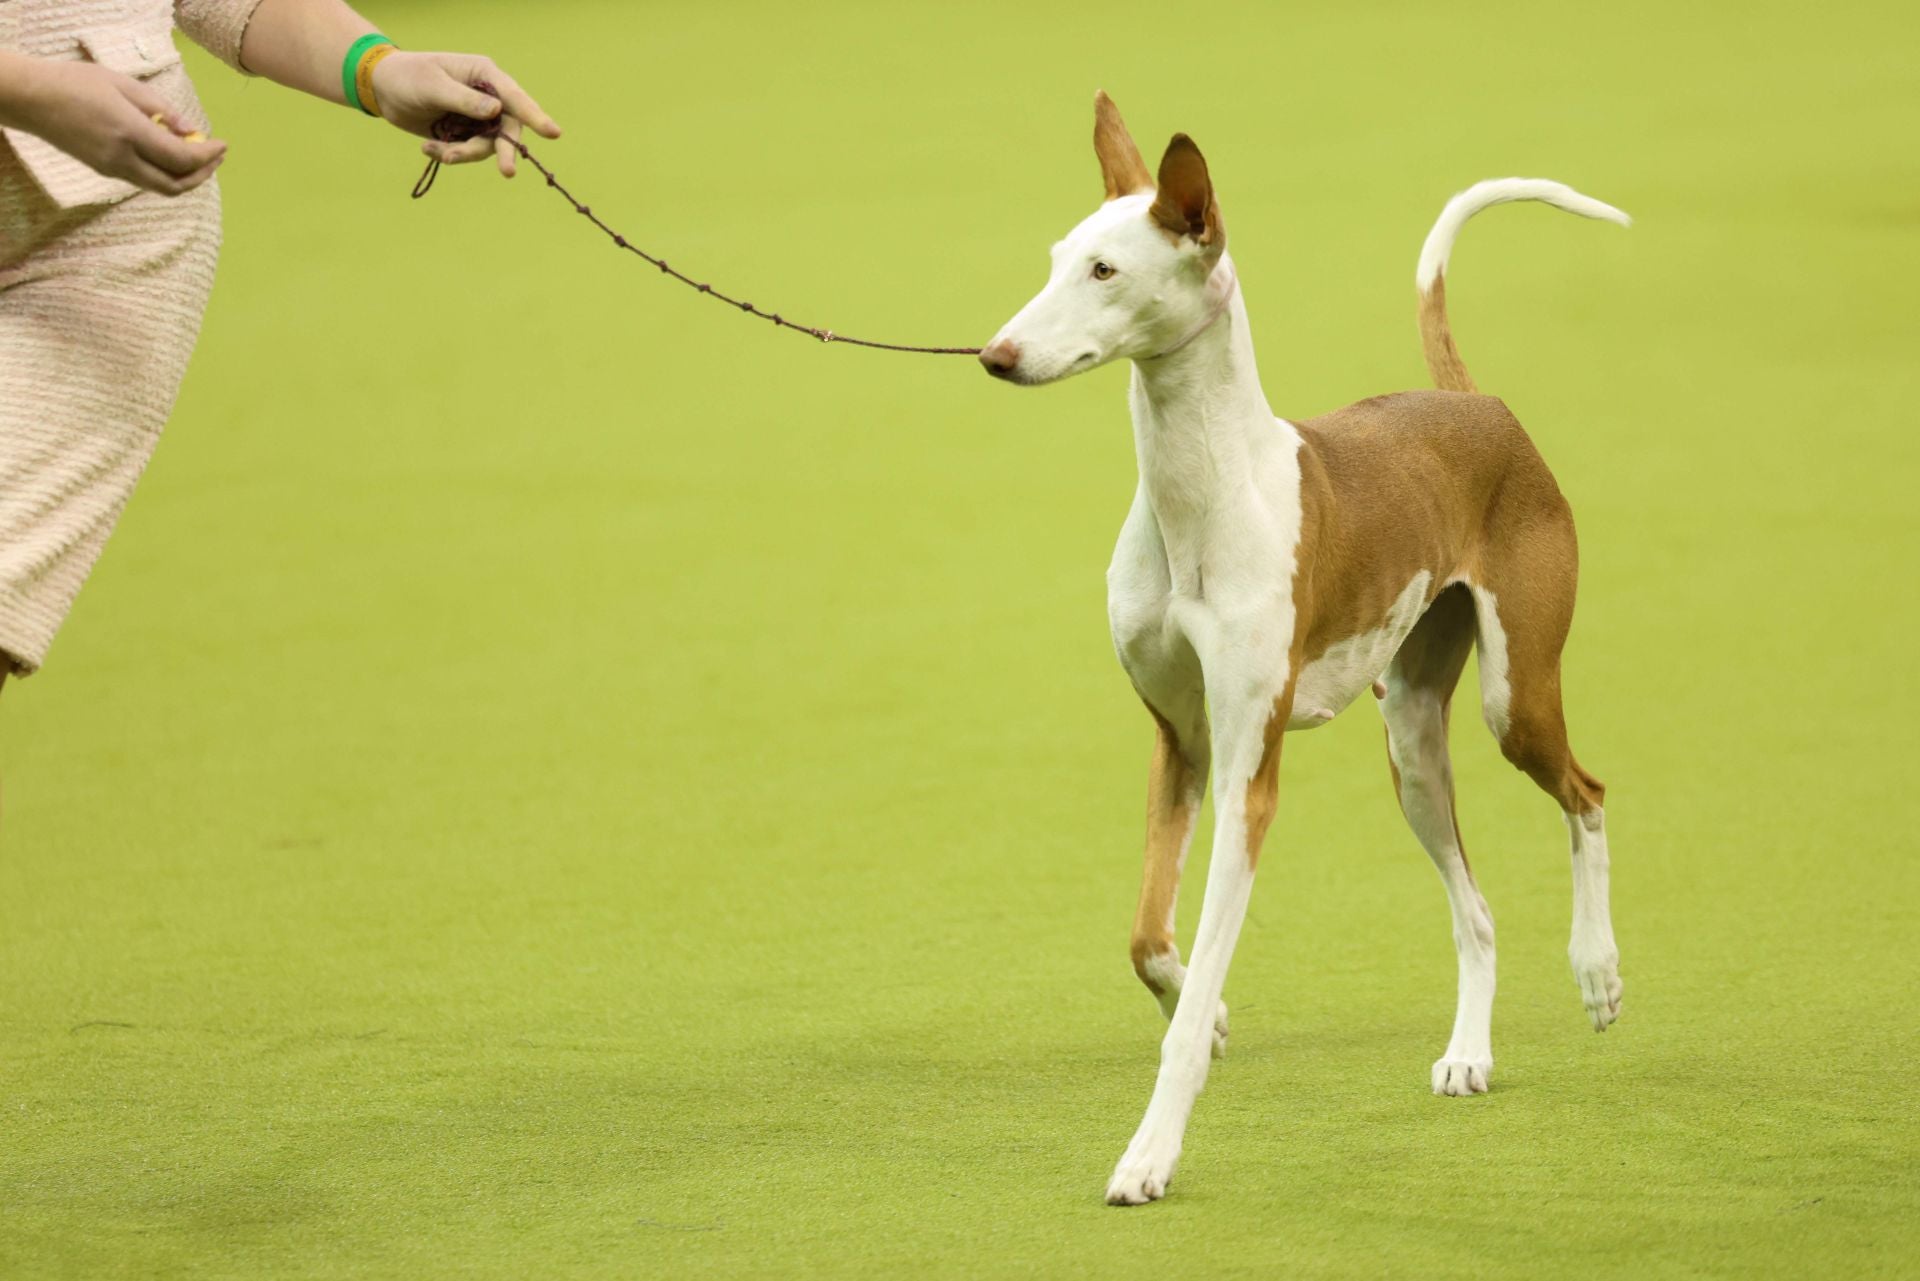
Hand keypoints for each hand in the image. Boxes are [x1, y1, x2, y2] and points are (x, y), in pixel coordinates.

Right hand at [1, 58, 223, 195]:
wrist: (32, 99)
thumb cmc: (76, 83)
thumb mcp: (123, 84)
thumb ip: (160, 109)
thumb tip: (189, 129)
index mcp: (130, 133)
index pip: (181, 158)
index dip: (208, 156)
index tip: (223, 144)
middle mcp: (122, 158)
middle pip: (175, 184)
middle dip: (203, 174)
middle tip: (217, 156)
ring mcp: (111, 169)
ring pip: (160, 187)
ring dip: (186, 177)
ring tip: (201, 157)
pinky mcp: (104, 170)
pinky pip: (145, 180)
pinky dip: (166, 173)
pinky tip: (172, 156)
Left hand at [366, 51, 560, 177]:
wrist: (384, 89)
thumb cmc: (409, 77)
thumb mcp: (434, 86)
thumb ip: (465, 100)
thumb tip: (497, 112)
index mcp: (484, 75)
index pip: (515, 98)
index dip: (535, 116)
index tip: (553, 133)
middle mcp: (487, 97)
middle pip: (508, 128)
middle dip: (504, 150)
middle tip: (507, 172)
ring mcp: (477, 118)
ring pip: (486, 146)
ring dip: (464, 154)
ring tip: (441, 153)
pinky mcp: (464, 133)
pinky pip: (466, 152)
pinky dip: (449, 154)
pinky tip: (428, 147)